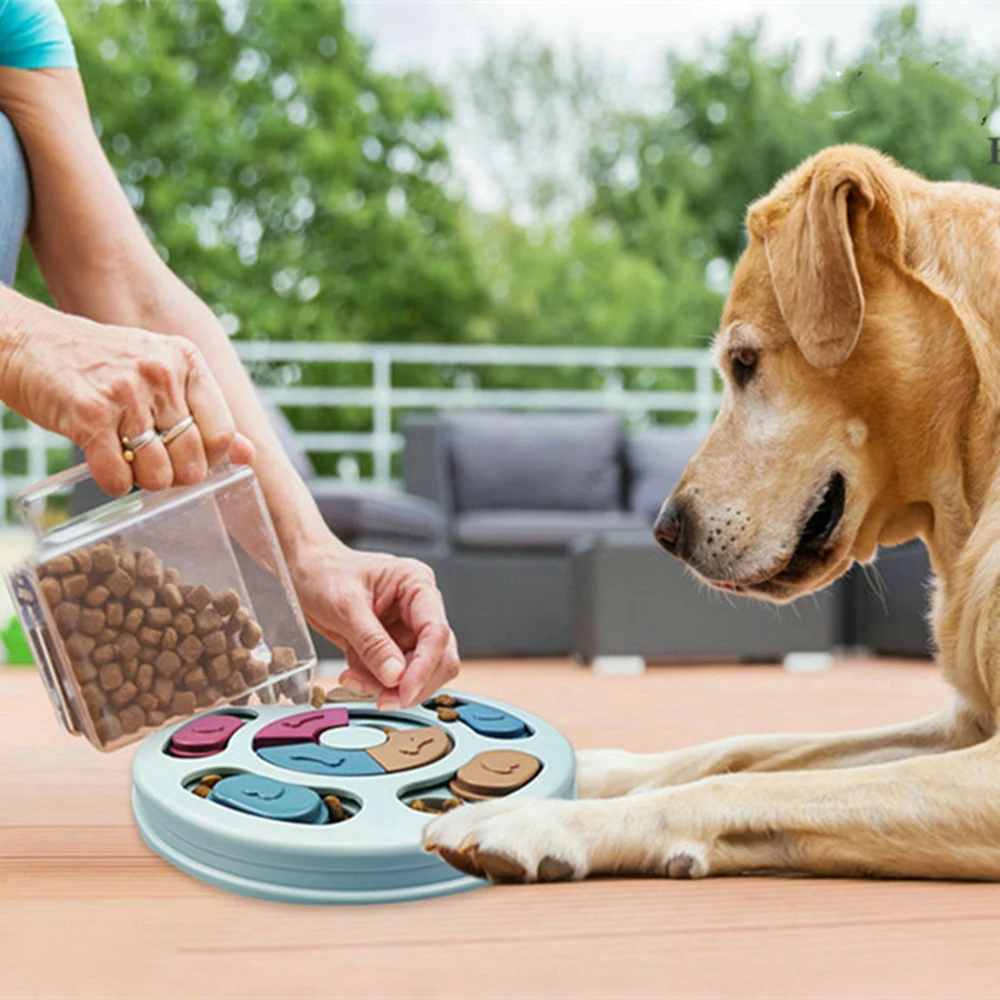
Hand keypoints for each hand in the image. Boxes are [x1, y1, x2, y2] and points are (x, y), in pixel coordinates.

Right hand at [3, 309, 253, 494]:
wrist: (29, 343)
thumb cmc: (100, 364)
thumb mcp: (161, 373)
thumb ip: (205, 413)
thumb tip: (250, 455)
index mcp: (186, 361)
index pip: (222, 431)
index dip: (209, 458)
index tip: (188, 458)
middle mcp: (161, 373)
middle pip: (193, 458)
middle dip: (175, 475)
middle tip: (152, 464)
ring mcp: (125, 392)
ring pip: (159, 473)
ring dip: (143, 481)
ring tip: (127, 460)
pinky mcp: (90, 414)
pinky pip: (118, 477)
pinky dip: (113, 483)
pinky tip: (104, 464)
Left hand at [291, 541, 459, 708]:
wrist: (305, 573)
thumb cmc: (325, 573)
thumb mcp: (345, 605)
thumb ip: (372, 642)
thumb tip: (395, 676)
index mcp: (416, 585)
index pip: (436, 631)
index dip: (424, 666)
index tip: (405, 691)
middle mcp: (419, 608)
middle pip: (438, 657)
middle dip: (410, 683)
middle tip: (383, 699)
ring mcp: (407, 629)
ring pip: (416, 673)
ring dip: (387, 686)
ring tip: (353, 678)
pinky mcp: (391, 646)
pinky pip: (393, 677)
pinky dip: (374, 683)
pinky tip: (351, 674)